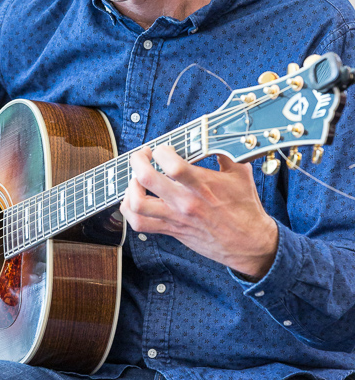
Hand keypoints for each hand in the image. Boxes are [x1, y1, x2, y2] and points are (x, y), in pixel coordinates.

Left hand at [120, 146, 277, 279]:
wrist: (250, 243)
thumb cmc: (246, 208)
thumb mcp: (241, 174)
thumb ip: (224, 153)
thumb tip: (214, 136)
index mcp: (202, 186)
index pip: (172, 165)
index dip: (162, 151)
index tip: (164, 149)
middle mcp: (185, 202)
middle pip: (146, 179)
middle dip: (138, 161)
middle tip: (142, 156)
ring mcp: (176, 218)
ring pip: (137, 204)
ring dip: (130, 186)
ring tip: (136, 178)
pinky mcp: (171, 230)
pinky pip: (139, 224)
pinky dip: (129, 210)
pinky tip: (134, 199)